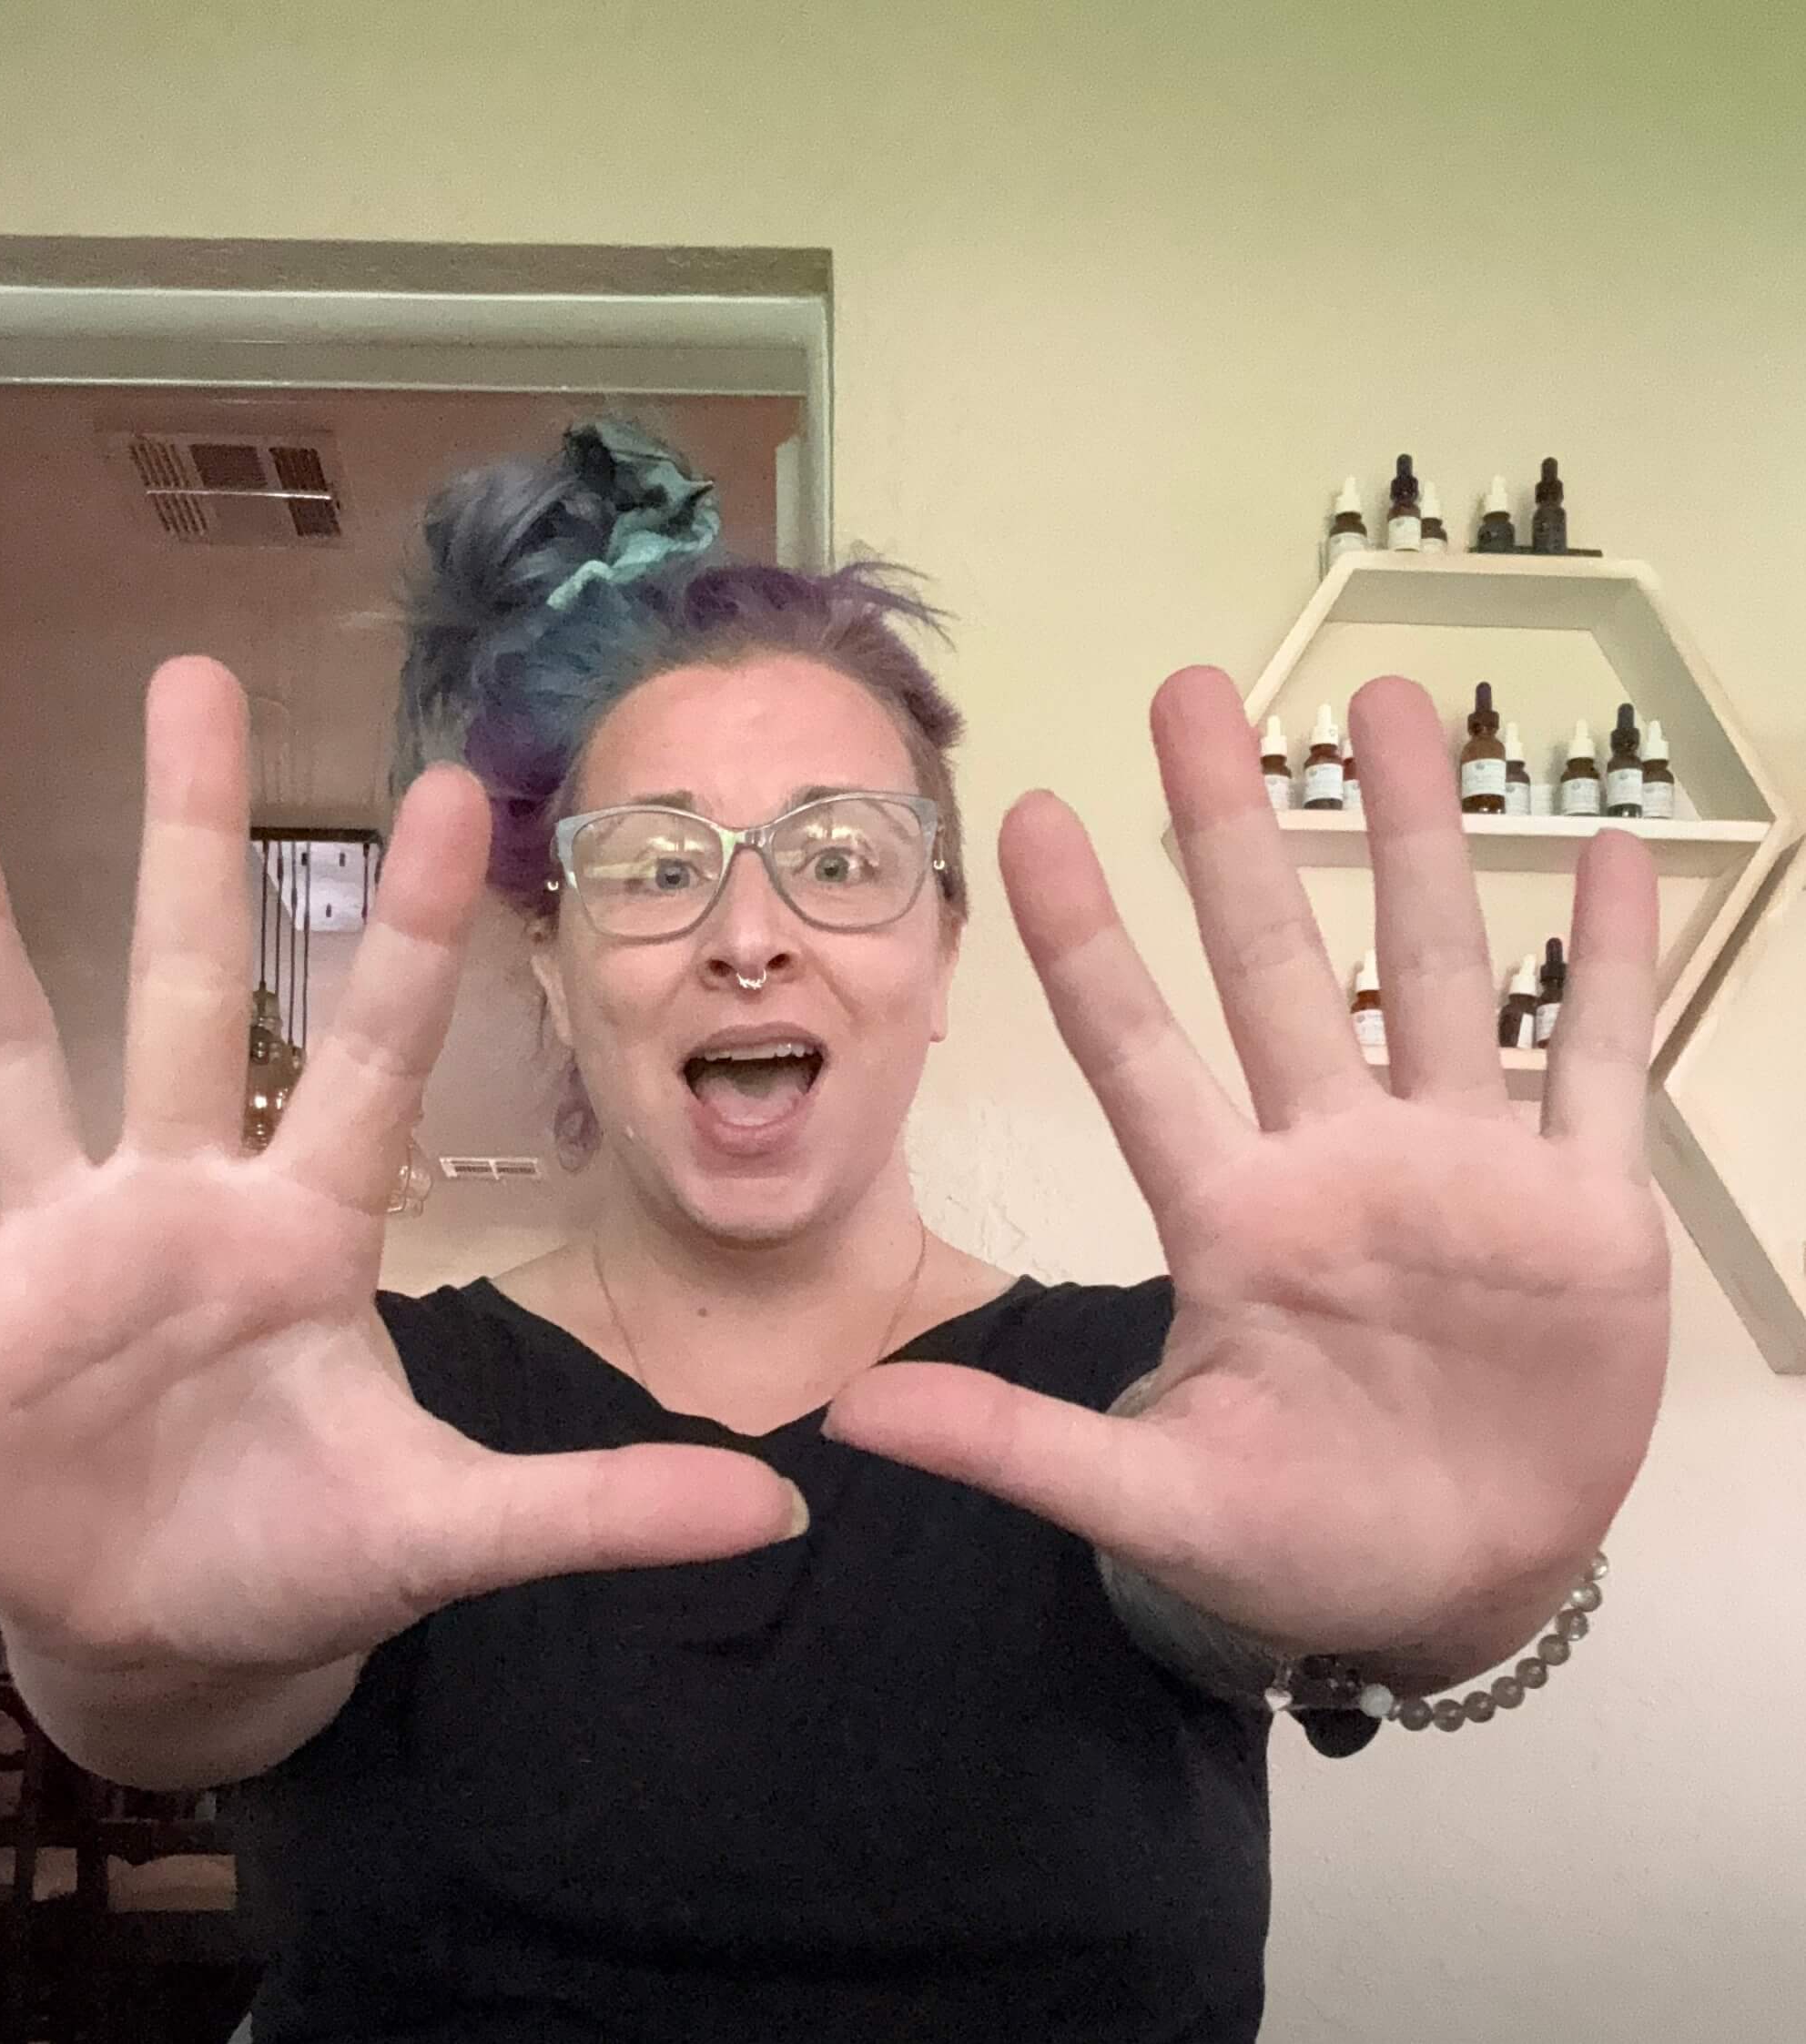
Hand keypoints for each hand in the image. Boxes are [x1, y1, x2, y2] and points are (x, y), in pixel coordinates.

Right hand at [0, 656, 801, 1677]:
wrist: (173, 1635)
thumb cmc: (311, 1556)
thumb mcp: (455, 1531)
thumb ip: (600, 1510)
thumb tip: (787, 1515)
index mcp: (308, 1233)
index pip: (375, 1053)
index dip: (414, 930)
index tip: (454, 787)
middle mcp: (181, 1202)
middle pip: (185, 992)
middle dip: (184, 841)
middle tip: (188, 676)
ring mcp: (52, 1246)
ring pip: (9, 1048)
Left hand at [823, 668, 1665, 1671]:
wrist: (1451, 1590)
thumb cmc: (1291, 1539)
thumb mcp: (1152, 1500)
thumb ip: (1015, 1447)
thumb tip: (845, 1413)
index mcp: (1228, 1219)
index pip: (1136, 1051)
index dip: (1084, 939)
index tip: (1026, 815)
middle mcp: (1334, 1160)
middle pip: (1277, 963)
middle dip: (1237, 830)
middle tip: (1189, 693)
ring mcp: (1459, 1170)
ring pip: (1435, 970)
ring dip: (1416, 840)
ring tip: (1389, 705)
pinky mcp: (1580, 1209)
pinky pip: (1597, 1064)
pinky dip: (1605, 970)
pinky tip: (1605, 856)